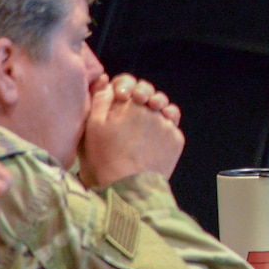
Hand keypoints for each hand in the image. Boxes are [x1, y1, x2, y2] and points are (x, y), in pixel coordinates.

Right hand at [79, 73, 185, 187]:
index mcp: (129, 103)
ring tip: (145, 124)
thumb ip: (100, 100)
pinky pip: (172, 125)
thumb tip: (107, 83)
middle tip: (134, 108)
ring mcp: (166, 123)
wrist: (128, 187)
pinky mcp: (176, 138)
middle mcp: (152, 109)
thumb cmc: (104, 158)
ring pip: (163, 107)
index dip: (123, 86)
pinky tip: (152, 139)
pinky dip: (164, 127)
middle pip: (148, 93)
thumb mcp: (92, 127)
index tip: (119, 97)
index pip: (128, 81)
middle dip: (141, 96)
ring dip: (155, 110)